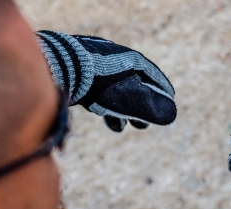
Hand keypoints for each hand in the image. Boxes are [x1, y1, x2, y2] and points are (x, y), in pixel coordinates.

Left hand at [36, 30, 175, 131]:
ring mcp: (95, 65)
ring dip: (120, 111)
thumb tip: (172, 114)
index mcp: (131, 60)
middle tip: (143, 125)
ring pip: (114, 91)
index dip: (163, 92)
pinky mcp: (79, 74)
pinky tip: (104, 118)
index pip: (153, 76)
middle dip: (140, 108)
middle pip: (134, 85)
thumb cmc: (99, 84)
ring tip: (120, 127)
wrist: (59, 69)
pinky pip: (97, 91)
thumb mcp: (130, 98)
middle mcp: (114, 59)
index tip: (170, 102)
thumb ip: (152, 107)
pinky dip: (104, 106)